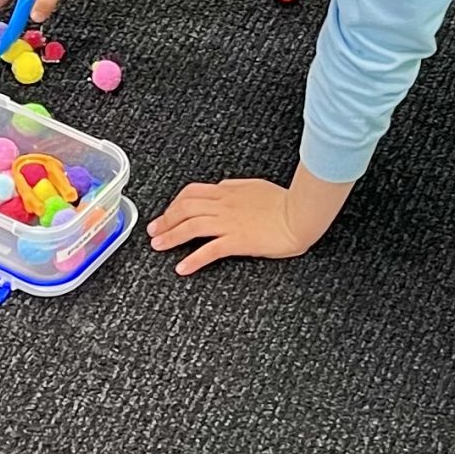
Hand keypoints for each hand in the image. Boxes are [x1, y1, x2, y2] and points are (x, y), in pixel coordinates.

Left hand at [148, 176, 316, 274]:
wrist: (301, 213)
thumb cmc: (284, 201)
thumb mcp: (254, 186)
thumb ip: (234, 187)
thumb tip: (221, 187)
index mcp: (227, 191)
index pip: (191, 193)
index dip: (173, 204)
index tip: (166, 214)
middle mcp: (224, 205)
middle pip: (184, 209)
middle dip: (165, 220)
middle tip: (153, 231)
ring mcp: (229, 223)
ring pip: (190, 227)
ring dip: (171, 237)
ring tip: (158, 246)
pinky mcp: (237, 241)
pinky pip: (209, 250)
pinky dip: (193, 259)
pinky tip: (182, 267)